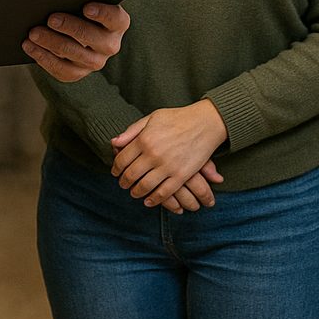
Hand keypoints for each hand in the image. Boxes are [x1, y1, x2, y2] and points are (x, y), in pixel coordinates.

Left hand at [24, 2, 130, 81]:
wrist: (75, 29)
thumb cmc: (79, 7)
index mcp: (118, 23)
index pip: (115, 18)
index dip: (102, 13)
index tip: (86, 7)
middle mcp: (110, 45)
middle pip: (91, 37)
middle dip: (70, 27)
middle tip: (51, 19)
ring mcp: (95, 62)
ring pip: (73, 54)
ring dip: (51, 42)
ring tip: (34, 33)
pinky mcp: (78, 73)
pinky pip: (61, 69)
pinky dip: (43, 57)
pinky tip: (30, 46)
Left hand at [111, 101, 227, 206]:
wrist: (205, 123)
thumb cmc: (178, 118)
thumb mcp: (152, 118)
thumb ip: (132, 131)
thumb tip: (114, 143)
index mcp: (144, 139)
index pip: (122, 160)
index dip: (116, 168)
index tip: (115, 172)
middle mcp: (153, 154)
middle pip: (131, 175)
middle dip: (124, 182)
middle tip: (123, 184)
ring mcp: (167, 166)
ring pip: (144, 186)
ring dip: (136, 192)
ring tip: (134, 192)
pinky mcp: (181, 175)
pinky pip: (164, 193)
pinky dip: (154, 199)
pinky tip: (149, 201)